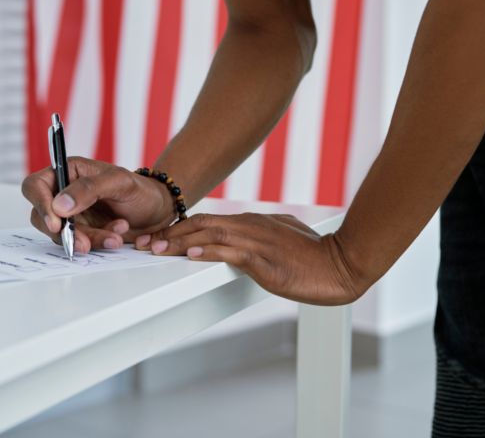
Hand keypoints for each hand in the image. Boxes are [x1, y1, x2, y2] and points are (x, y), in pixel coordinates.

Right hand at [21, 157, 176, 253]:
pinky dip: (97, 244)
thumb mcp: (119, 182)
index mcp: (68, 171)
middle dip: (65, 232)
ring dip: (87, 239)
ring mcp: (73, 215)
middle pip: (44, 216)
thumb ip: (89, 189)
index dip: (40, 204)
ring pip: (62, 234)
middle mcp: (65, 193)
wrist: (157, 210)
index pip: (36, 186)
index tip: (57, 222)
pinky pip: (79, 243)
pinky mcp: (83, 232)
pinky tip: (116, 237)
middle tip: (85, 243)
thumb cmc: (140, 189)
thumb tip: (60, 204)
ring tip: (115, 237)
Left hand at [133, 213, 363, 305]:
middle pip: (201, 224)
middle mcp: (251, 226)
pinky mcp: (266, 260)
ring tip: (157, 249)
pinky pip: (232, 253)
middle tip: (143, 243)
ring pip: (210, 235)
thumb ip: (261, 233)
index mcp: (252, 221)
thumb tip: (243, 237)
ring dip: (180, 242)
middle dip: (168, 234)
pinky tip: (192, 255)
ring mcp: (258, 241)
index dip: (177, 228)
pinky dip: (210, 252)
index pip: (206, 220)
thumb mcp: (283, 236)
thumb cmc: (315, 254)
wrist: (342, 264)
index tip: (154, 237)